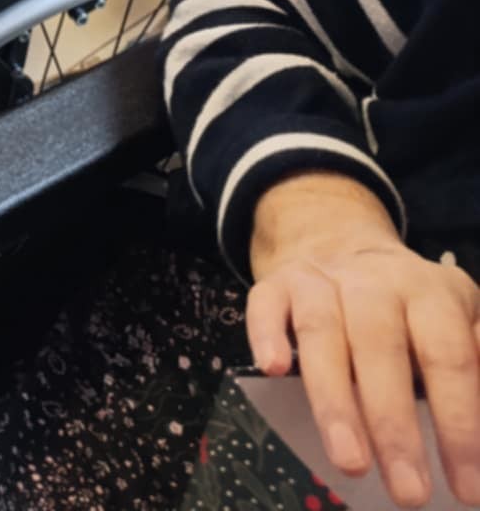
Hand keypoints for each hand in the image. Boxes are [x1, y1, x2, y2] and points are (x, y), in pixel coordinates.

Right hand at [249, 174, 479, 506]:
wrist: (342, 240)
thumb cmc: (410, 307)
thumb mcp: (458, 319)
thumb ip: (476, 355)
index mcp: (429, 293)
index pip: (447, 355)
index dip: (459, 420)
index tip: (467, 487)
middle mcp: (373, 281)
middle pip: (381, 347)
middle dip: (395, 425)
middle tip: (410, 493)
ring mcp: (321, 279)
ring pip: (322, 332)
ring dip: (334, 400)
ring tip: (351, 464)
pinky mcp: (276, 282)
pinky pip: (266, 303)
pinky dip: (267, 334)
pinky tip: (275, 369)